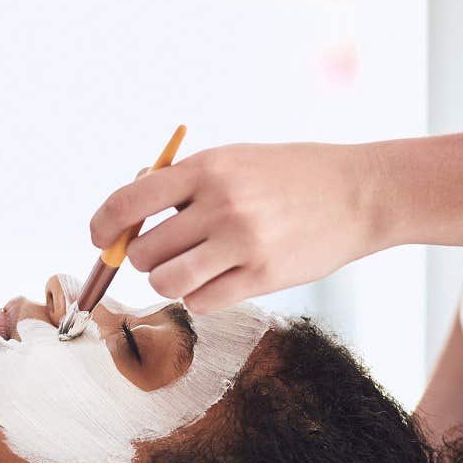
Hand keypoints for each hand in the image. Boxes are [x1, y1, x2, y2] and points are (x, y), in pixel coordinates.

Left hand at [89, 142, 385, 311]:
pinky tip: (220, 279)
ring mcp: (243, 244)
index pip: (129, 201)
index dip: (104, 225)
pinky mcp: (263, 278)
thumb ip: (182, 182)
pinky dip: (200, 296)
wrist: (361, 192)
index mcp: (208, 168)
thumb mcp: (234, 159)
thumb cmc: (288, 175)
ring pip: (167, 282)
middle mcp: (222, 204)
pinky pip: (202, 302)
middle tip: (166, 251)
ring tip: (189, 268)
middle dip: (144, 257)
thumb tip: (125, 214)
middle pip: (144, 251)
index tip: (101, 237)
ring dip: (169, 281)